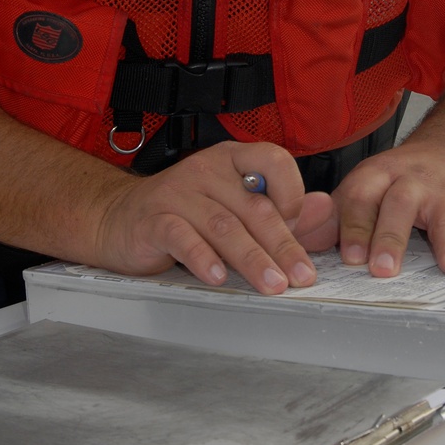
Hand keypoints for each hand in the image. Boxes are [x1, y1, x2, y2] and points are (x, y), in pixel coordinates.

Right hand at [93, 141, 337, 295]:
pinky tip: (219, 277)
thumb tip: (325, 209)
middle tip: (301, 276)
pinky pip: (183, 237)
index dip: (293, 192)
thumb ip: (280, 208)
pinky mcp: (154, 219)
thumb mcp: (234, 206)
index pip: (273, 160)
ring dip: (252, 259)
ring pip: (224, 226)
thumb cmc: (183, 213)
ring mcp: (178, 192)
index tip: (301, 227)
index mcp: (231, 159)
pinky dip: (203, 259)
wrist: (118, 219)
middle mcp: (206, 170)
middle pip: (253, 207)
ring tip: (272, 285)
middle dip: (283, 245)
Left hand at [332, 137, 444, 277]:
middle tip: (383, 268)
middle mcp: (413, 183)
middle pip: (400, 207)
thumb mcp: (362, 188)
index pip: (361, 197)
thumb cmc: (398, 180)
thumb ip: (330, 218)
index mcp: (378, 177)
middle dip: (390, 238)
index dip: (353, 226)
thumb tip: (300, 242)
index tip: (349, 255)